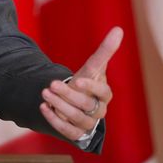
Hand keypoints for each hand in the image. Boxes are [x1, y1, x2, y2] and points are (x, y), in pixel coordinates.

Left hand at [39, 26, 122, 141]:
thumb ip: (105, 51)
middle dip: (68, 95)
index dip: (92, 87)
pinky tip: (43, 107)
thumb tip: (118, 29)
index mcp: (104, 95)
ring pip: (77, 119)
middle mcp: (98, 111)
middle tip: (51, 84)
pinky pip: (67, 132)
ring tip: (44, 93)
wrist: (75, 101)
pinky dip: (54, 120)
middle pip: (87, 106)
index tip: (77, 80)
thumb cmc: (87, 82)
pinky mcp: (76, 133)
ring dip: (59, 106)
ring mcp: (88, 123)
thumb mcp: (93, 67)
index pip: (104, 92)